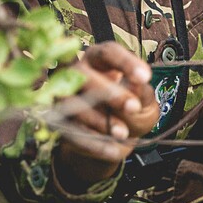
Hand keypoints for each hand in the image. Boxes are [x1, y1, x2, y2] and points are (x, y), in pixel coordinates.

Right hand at [53, 43, 157, 188]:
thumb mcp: (144, 102)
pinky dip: (93, 143)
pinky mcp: (57, 121)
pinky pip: (71, 132)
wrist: (113, 137)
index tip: (145, 78)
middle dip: (110, 92)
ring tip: (123, 134)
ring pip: (73, 104)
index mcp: (99, 58)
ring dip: (100, 120)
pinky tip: (112, 150)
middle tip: (133, 108)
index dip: (125, 63)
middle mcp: (75, 72)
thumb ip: (143, 94)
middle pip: (85, 75)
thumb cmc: (128, 109)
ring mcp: (62, 96)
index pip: (108, 52)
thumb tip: (138, 87)